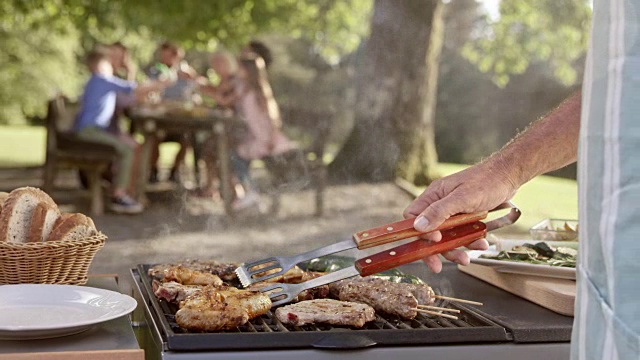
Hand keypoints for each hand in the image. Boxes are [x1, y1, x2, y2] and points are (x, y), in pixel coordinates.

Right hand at [403, 160, 518, 272]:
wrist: (508, 177)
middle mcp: (439, 204)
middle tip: (436, 266)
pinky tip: (481, 243)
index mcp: (433, 195)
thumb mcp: (462, 198)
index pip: (413, 217)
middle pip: (428, 232)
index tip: (433, 240)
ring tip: (466, 258)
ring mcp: (452, 212)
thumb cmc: (486, 181)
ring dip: (454, 249)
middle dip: (434, 250)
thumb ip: (439, 211)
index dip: (419, 232)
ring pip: (446, 237)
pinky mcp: (464, 218)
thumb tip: (418, 226)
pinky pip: (461, 235)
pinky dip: (469, 242)